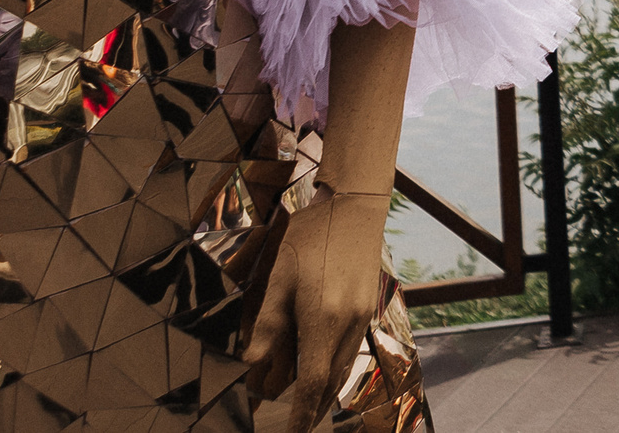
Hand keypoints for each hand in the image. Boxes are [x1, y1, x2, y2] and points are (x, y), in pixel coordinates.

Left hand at [244, 187, 389, 428]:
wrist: (355, 208)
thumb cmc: (311, 236)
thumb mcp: (279, 276)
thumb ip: (267, 322)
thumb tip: (250, 363)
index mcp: (323, 318)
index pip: (313, 381)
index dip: (301, 413)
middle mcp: (349, 323)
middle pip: (330, 382)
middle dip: (310, 409)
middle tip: (294, 427)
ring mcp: (362, 316)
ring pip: (342, 368)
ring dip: (323, 391)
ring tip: (304, 407)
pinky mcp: (367, 307)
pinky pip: (350, 350)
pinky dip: (334, 368)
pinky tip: (322, 369)